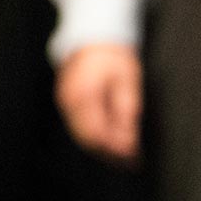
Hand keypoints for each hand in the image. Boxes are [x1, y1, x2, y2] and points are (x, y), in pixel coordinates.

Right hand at [56, 42, 142, 164]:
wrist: (94, 37)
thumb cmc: (114, 57)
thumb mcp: (128, 80)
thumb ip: (127, 111)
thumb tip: (130, 141)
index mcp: (84, 95)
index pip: (97, 133)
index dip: (115, 149)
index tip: (134, 159)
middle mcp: (70, 102)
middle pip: (88, 139)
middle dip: (110, 153)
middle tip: (132, 163)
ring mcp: (65, 102)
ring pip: (82, 135)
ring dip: (103, 147)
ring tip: (126, 156)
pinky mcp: (67, 103)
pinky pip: (79, 126)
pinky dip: (96, 136)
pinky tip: (112, 140)